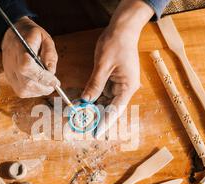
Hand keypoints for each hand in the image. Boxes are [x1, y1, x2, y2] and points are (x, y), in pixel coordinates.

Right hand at [1, 17, 59, 97]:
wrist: (13, 35)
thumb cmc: (31, 35)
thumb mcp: (45, 38)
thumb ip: (50, 54)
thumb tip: (52, 72)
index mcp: (19, 48)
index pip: (27, 67)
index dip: (42, 77)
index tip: (55, 80)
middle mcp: (11, 62)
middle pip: (26, 83)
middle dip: (43, 87)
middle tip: (54, 84)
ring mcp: (8, 72)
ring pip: (23, 90)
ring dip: (39, 91)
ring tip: (48, 84)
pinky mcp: (9, 78)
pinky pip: (21, 91)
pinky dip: (33, 92)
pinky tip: (40, 84)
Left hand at [81, 0, 153, 137]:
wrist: (123, 28)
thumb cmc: (116, 43)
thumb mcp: (103, 65)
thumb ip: (95, 84)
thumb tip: (85, 100)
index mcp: (127, 87)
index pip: (115, 110)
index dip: (105, 123)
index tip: (96, 134)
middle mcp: (125, 88)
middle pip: (109, 107)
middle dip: (94, 116)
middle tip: (79, 126)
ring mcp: (119, 84)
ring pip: (104, 101)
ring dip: (92, 108)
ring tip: (77, 117)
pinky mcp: (113, 79)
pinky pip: (102, 92)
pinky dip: (92, 97)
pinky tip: (81, 103)